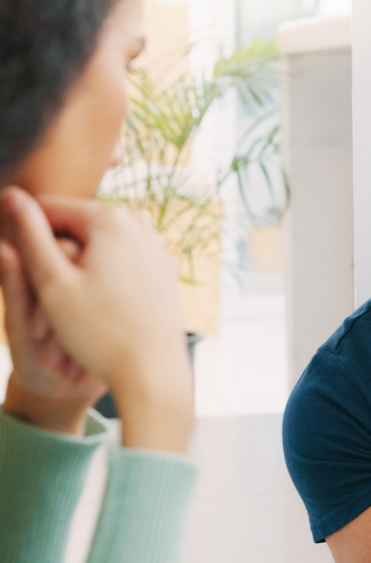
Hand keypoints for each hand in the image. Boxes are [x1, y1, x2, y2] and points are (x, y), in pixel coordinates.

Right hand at [0, 187, 193, 451]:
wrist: (154, 369)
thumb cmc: (98, 331)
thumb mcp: (52, 283)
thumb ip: (31, 234)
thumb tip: (11, 193)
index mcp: (110, 217)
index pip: (49, 209)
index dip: (28, 238)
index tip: (25, 274)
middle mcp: (139, 221)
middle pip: (77, 226)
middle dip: (57, 253)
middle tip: (47, 299)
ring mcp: (156, 242)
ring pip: (99, 244)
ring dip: (79, 266)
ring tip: (68, 309)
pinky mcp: (163, 264)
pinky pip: (123, 259)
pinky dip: (105, 275)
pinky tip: (97, 307)